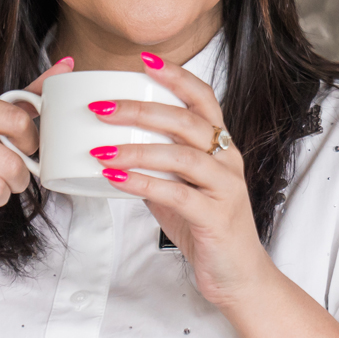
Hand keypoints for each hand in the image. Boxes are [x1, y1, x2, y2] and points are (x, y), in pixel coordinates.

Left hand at [87, 53, 272, 307]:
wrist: (238, 276)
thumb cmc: (206, 227)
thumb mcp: (180, 187)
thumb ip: (157, 164)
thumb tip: (114, 145)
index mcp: (220, 146)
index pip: (203, 98)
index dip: (176, 76)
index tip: (144, 60)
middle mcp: (227, 160)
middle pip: (186, 121)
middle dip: (140, 110)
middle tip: (101, 109)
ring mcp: (225, 188)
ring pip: (182, 155)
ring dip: (136, 149)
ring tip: (100, 150)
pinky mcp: (216, 217)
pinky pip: (177, 194)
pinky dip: (143, 184)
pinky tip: (116, 180)